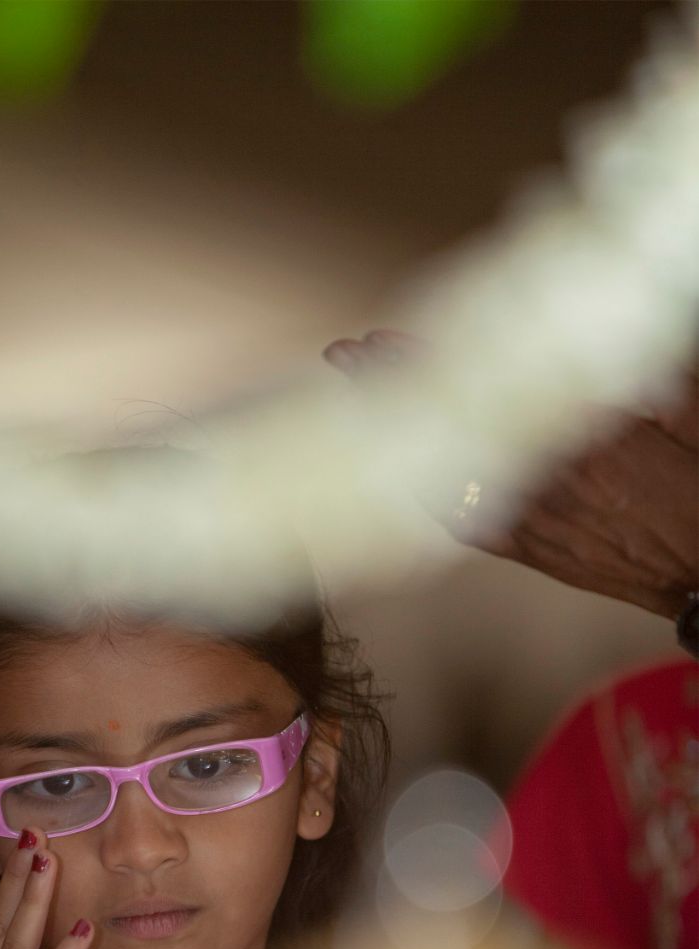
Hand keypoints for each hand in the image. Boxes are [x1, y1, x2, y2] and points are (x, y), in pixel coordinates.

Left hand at [325, 330, 698, 619]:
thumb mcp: (689, 420)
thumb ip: (643, 385)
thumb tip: (612, 345)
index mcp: (583, 436)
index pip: (490, 388)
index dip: (432, 360)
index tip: (385, 336)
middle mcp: (546, 479)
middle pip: (456, 424)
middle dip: (397, 387)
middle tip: (344, 354)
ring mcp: (535, 520)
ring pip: (448, 473)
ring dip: (401, 438)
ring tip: (351, 402)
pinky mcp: (536, 553)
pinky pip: (471, 529)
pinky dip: (430, 503)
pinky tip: (391, 487)